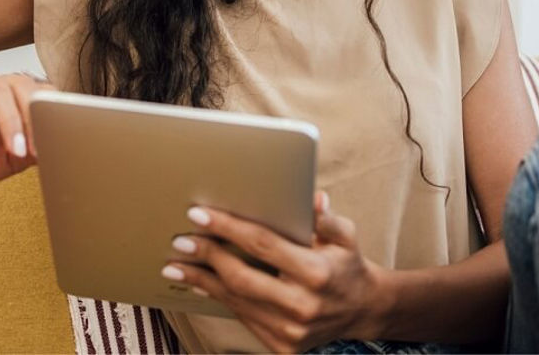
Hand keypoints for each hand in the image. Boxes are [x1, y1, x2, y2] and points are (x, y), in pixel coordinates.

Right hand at [0, 73, 51, 185]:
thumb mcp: (10, 158)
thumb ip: (35, 150)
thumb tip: (65, 150)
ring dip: (10, 122)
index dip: (54, 112)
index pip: (40, 90)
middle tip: (38, 148)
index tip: (61, 140)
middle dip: (33, 115)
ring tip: (17, 151)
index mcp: (10, 95)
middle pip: (19, 84)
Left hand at [163, 192, 390, 352]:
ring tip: (176, 265)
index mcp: (316, 272)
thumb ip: (327, 218)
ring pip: (236, 301)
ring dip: (202, 281)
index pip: (262, 245)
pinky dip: (220, 299)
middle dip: (207, 256)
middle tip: (181, 241)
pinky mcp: (282, 346)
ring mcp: (290, 331)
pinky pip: (244, 318)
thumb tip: (313, 199)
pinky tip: (201, 284)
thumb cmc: (347, 264)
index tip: (200, 215)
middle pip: (241, 277)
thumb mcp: (345, 235)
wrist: (362, 309)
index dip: (228, 228)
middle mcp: (302, 305)